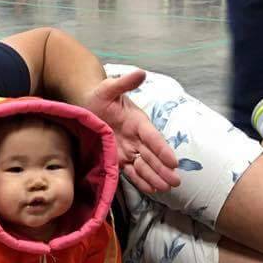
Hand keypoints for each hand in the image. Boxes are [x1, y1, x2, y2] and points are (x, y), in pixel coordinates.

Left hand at [84, 70, 179, 194]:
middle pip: (152, 155)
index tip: (173, 162)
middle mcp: (136, 137)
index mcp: (138, 121)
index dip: (163, 150)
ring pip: (144, 165)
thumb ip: (124, 82)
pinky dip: (141, 180)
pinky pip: (132, 171)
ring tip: (166, 188)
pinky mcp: (119, 158)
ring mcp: (129, 149)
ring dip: (155, 177)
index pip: (153, 137)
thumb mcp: (110, 87)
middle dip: (164, 169)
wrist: (87, 105)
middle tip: (176, 182)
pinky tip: (152, 189)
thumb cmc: (99, 95)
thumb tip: (140, 73)